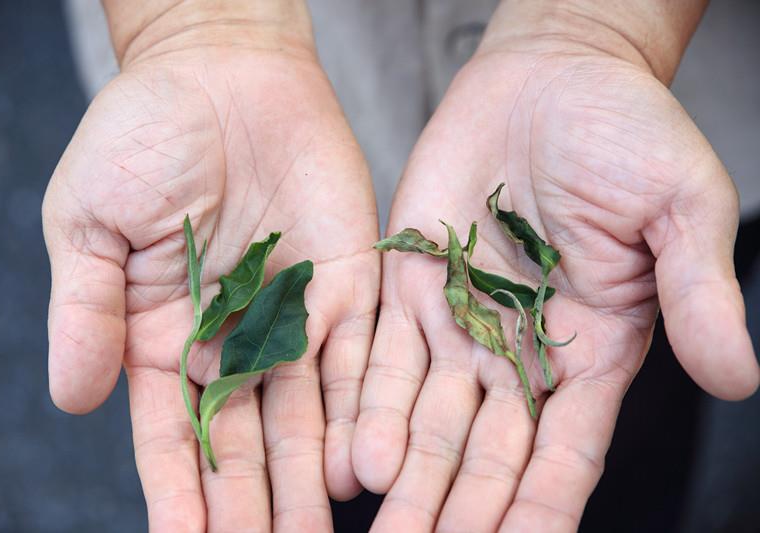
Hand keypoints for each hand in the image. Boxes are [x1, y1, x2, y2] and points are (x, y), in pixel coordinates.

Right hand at [43, 6, 377, 530]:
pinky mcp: (348, 282)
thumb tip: (73, 399)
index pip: (173, 435)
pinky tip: (360, 465)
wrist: (222, 68)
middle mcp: (235, 338)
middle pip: (246, 442)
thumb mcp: (90, 221)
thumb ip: (86, 310)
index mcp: (167, 335)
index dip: (179, 494)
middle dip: (253, 506)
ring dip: (309, 480)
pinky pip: (360, 355)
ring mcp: (296, 314)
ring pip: (307, 415)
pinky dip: (361, 410)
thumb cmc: (143, 134)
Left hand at [352, 3, 758, 530]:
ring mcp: (462, 321)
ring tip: (382, 525)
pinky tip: (352, 452)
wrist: (552, 74)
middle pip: (488, 450)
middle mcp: (521, 349)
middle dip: (459, 509)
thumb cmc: (628, 131)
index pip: (567, 450)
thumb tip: (739, 377)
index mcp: (594, 348)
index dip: (542, 505)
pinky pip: (382, 352)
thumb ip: (699, 294)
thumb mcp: (683, 208)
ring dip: (406, 473)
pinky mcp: (412, 284)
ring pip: (428, 416)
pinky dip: (367, 403)